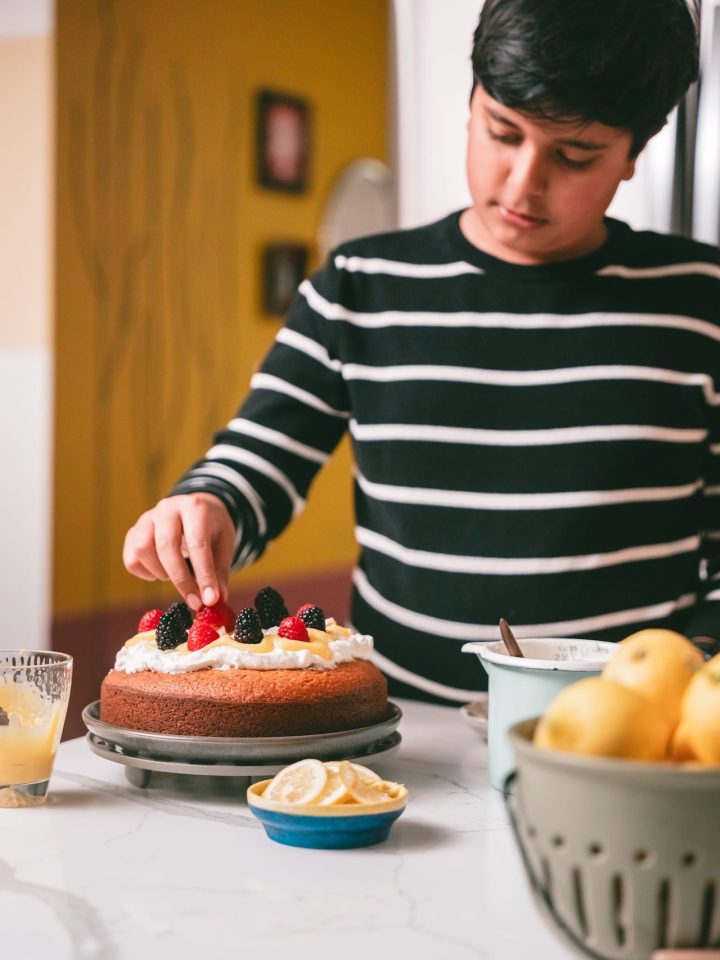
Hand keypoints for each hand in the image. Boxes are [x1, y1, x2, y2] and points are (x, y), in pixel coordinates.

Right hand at [123, 493, 234, 609]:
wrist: (195, 508)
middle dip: (181, 579)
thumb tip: (215, 601)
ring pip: (142, 550)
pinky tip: (161, 572)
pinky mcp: (133, 531)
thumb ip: (219, 571)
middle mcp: (168, 508)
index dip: (203, 574)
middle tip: (195, 602)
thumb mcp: (224, 543)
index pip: (197, 543)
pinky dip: (145, 573)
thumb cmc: (211, 528)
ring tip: (175, 575)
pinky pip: (131, 558)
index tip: (209, 600)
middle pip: (166, 546)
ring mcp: (147, 518)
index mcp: (195, 507)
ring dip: (160, 572)